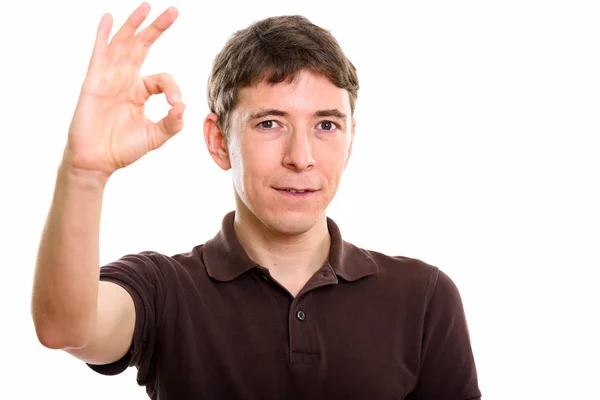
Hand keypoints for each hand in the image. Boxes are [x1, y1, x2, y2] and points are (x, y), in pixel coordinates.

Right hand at [64, 2, 184, 176]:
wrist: (98, 161)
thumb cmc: (123, 149)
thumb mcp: (155, 136)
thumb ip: (172, 123)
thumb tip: (183, 105)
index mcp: (140, 91)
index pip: (162, 78)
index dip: (171, 87)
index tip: (175, 103)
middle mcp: (125, 80)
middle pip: (142, 47)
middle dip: (157, 28)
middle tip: (173, 11)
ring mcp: (109, 78)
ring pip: (123, 44)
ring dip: (134, 24)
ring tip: (146, 6)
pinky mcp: (94, 81)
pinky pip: (99, 54)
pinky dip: (103, 35)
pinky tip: (108, 19)